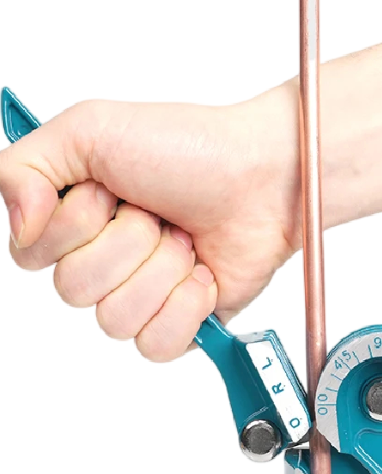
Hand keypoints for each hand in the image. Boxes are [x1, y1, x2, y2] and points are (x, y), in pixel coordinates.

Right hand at [0, 87, 301, 360]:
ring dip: (160, 269)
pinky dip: (185, 306)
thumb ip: (21, 167)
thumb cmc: (190, 146)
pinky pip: (156, 345)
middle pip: (74, 290)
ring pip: (115, 320)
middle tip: (159, 212)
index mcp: (76, 217)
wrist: (266, 175)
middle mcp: (106, 257)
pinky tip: (203, 272)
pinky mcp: (184, 321)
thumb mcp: (90, 128)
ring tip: (186, 237)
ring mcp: (145, 291)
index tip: (110, 191)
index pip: (33, 255)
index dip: (73, 226)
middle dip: (127, 243)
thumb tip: (20, 228)